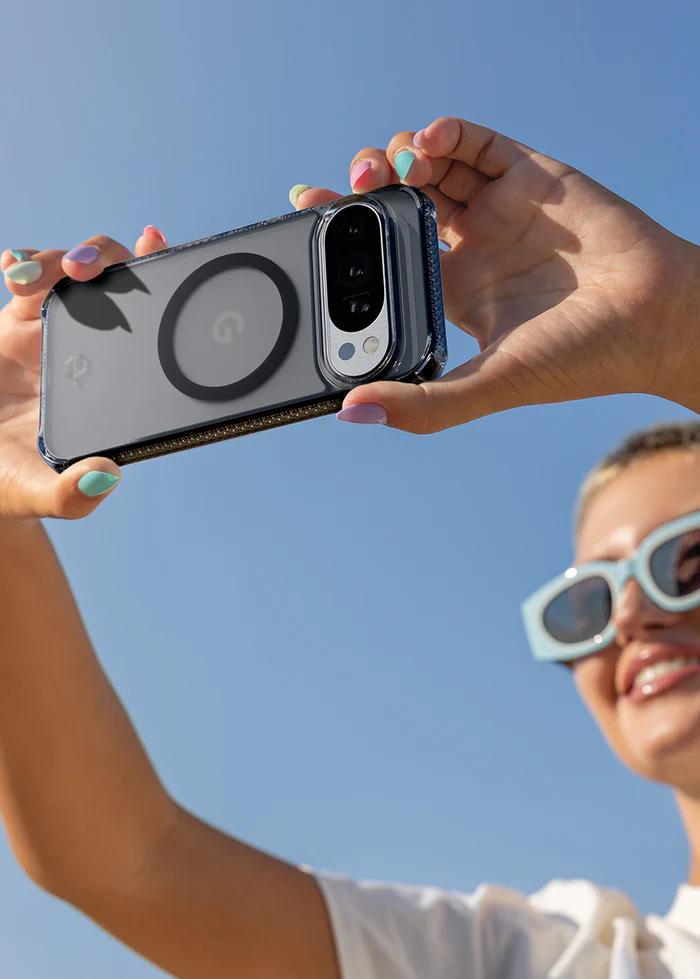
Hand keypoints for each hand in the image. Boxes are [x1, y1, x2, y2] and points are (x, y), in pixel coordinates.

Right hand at [0, 226, 167, 519]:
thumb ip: (70, 494)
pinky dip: (21, 262)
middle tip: (83, 271)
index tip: (157, 250)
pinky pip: (24, 275)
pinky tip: (13, 267)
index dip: (160, 283)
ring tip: (27, 278)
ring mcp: (56, 329)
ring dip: (55, 260)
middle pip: (113, 280)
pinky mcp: (16, 321)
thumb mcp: (38, 493)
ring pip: (68, 271)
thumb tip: (106, 476)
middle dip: (104, 260)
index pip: (153, 325)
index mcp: (117, 381)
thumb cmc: (11, 480)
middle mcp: (95, 348)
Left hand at [291, 116, 699, 430]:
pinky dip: (446, 133)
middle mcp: (470, 246)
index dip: (347, 233)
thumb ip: (426, 402)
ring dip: (396, 157)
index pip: (385, 254)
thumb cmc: (583, 357)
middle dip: (364, 188)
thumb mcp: (492, 385)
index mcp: (453, 291)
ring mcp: (498, 208)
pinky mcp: (529, 174)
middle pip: (399, 201)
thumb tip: (353, 411)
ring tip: (384, 168)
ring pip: (430, 166)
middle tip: (348, 189)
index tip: (309, 213)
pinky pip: (476, 141)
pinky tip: (426, 142)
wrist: (657, 318)